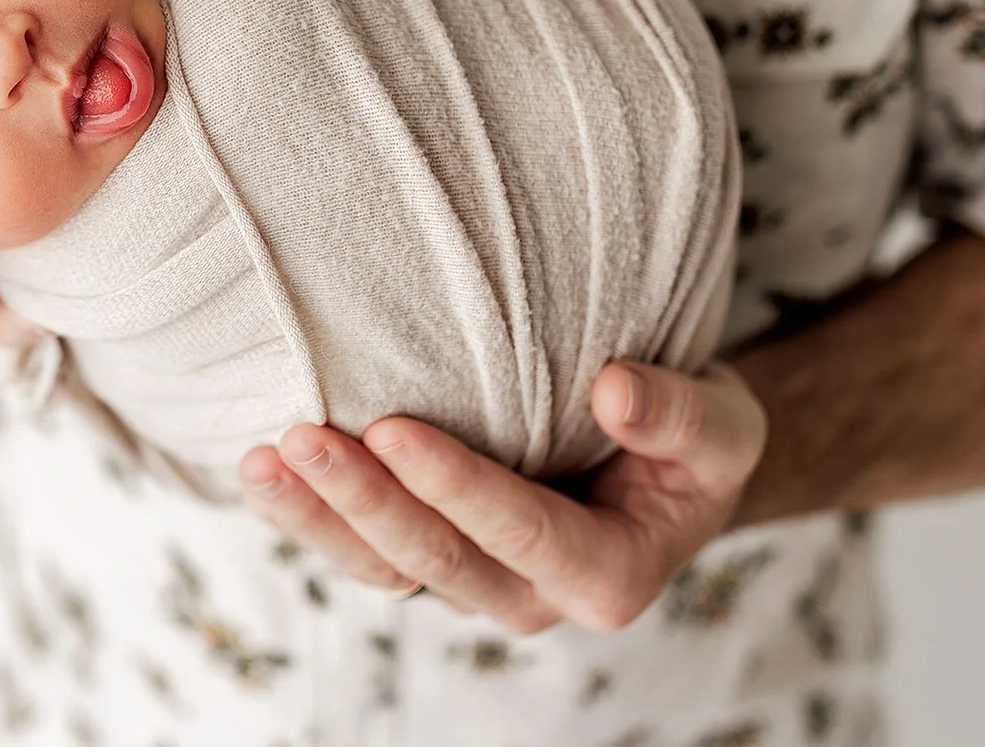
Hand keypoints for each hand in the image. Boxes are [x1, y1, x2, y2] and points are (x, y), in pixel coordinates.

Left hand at [237, 361, 765, 634]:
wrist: (666, 459)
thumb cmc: (694, 438)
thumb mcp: (725, 423)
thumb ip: (681, 413)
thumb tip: (615, 388)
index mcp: (609, 574)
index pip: (523, 532)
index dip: (456, 486)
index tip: (394, 428)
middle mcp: (533, 596)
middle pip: (437, 559)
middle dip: (366, 501)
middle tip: (302, 436)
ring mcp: (475, 582)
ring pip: (387, 568)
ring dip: (320, 518)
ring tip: (261, 460)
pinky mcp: (435, 556)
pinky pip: (366, 552)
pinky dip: (313, 516)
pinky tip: (259, 471)